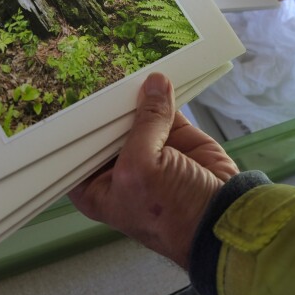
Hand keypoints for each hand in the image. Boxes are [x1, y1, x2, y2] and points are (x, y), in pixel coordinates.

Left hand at [68, 73, 238, 269]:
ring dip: (137, 95)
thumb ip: (145, 123)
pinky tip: (160, 78)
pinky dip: (165, 93)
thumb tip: (154, 85)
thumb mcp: (143, 169)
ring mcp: (148, 150)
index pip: (76, 148)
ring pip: (136, 113)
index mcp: (96, 186)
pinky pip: (166, 109)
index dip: (75, 124)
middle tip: (103, 73)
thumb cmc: (172, 216)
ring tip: (134, 73)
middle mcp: (119, 166)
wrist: (223, 221)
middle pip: (106, 125)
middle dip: (109, 104)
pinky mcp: (175, 137)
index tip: (71, 95)